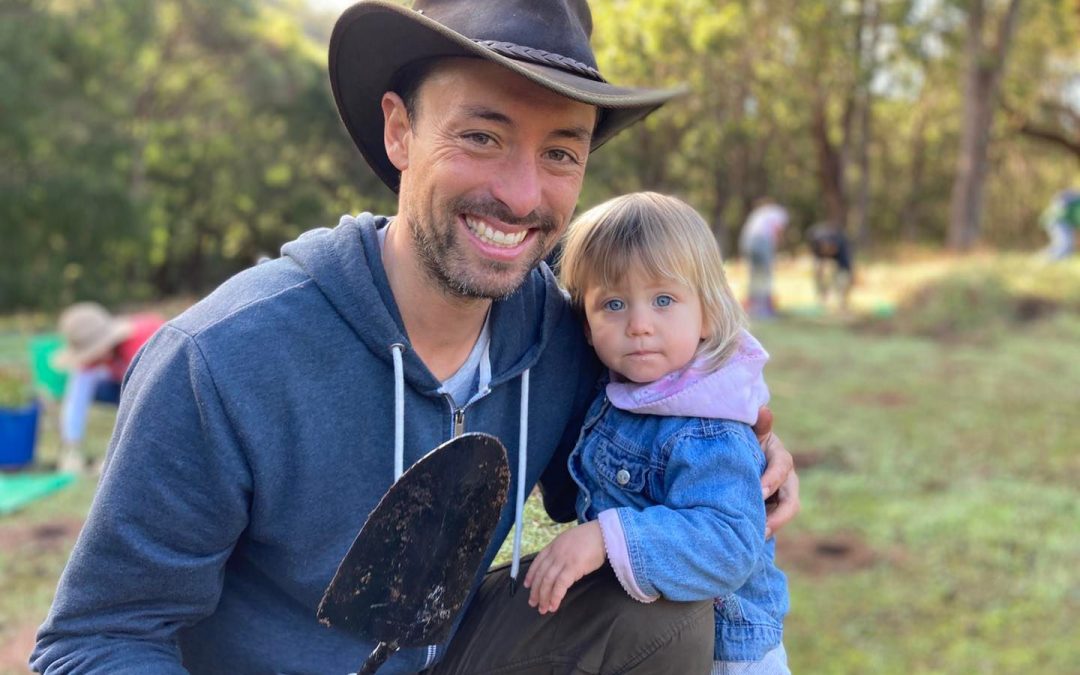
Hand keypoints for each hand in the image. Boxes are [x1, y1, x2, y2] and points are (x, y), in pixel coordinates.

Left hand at [524, 521, 605, 613]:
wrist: (602, 533)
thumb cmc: (590, 538)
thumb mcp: (569, 540)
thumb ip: (561, 551)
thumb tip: (558, 565)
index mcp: (553, 546)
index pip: (537, 562)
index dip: (531, 575)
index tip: (527, 585)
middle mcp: (555, 553)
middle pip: (541, 574)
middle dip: (535, 591)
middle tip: (533, 603)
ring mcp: (563, 560)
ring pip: (548, 581)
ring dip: (544, 597)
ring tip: (542, 609)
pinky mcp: (573, 567)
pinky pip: (560, 585)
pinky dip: (555, 597)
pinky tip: (553, 606)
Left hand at [753, 406, 800, 537]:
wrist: (735, 456)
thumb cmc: (741, 440)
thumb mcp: (748, 431)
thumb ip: (756, 425)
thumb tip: (763, 409)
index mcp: (779, 456)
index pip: (782, 467)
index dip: (773, 479)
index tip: (760, 491)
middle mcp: (785, 479)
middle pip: (791, 500)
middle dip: (778, 514)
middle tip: (762, 527)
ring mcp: (781, 497)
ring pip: (784, 515)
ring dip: (772, 527)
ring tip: (756, 538)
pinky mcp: (772, 510)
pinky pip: (772, 524)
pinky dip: (763, 531)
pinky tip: (749, 542)